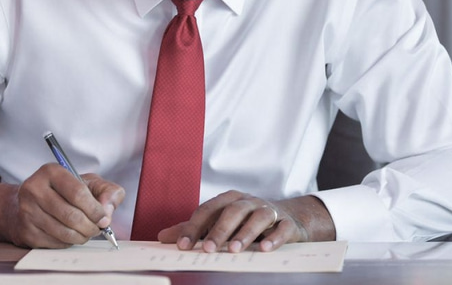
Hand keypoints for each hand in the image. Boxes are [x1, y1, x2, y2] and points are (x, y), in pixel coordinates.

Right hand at [0, 163, 124, 247]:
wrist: (27, 204)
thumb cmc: (63, 192)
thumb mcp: (88, 183)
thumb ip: (107, 191)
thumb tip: (108, 211)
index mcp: (51, 172)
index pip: (77, 193)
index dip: (95, 209)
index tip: (104, 218)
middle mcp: (34, 189)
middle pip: (71, 215)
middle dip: (91, 226)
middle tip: (98, 228)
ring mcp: (27, 211)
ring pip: (64, 232)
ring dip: (82, 236)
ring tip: (87, 232)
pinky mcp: (26, 231)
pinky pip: (55, 243)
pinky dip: (69, 242)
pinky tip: (71, 235)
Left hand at [157, 191, 335, 252]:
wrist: (289, 218)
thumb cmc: (247, 221)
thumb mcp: (219, 222)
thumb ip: (194, 229)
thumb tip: (163, 237)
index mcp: (229, 200)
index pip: (207, 210)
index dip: (194, 227)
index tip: (182, 246)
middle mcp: (249, 202)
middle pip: (232, 211)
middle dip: (219, 230)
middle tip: (207, 249)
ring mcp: (269, 211)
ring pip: (257, 217)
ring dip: (244, 233)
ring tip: (233, 250)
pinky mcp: (287, 223)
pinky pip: (282, 228)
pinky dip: (274, 237)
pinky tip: (264, 249)